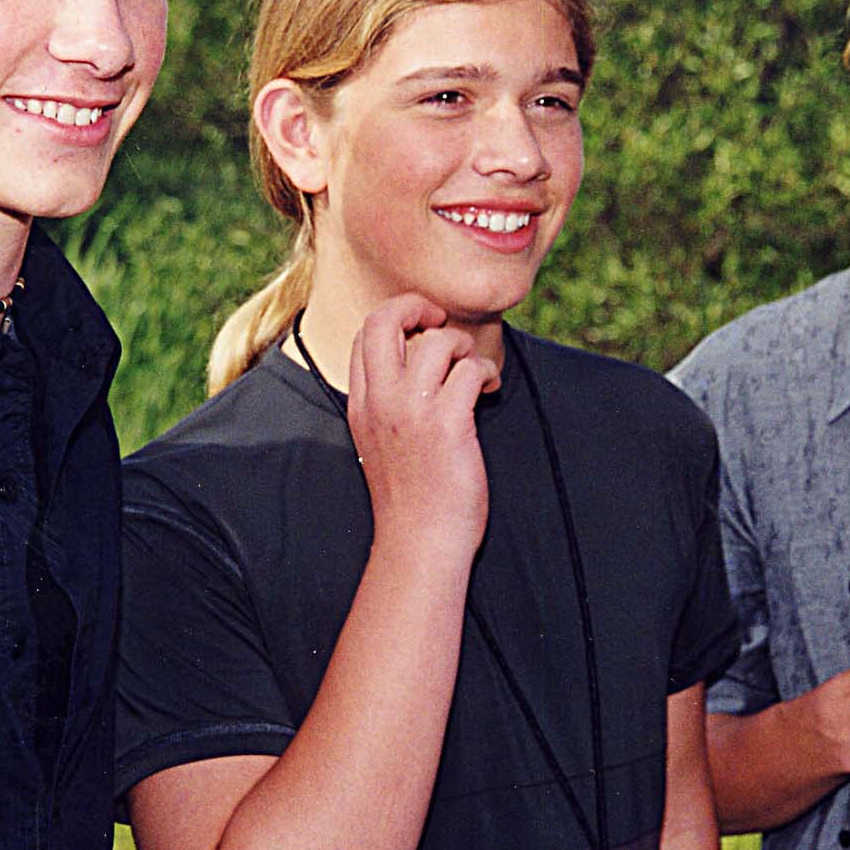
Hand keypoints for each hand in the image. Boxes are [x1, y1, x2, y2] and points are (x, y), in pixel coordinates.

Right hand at [345, 294, 498, 555]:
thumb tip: (420, 370)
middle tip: (440, 324)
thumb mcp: (379, 444)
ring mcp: (412, 413)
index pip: (364, 335)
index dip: (396, 319)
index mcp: (361, 405)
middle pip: (383, 320)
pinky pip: (470, 370)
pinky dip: (487, 372)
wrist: (419, 543)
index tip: (422, 330)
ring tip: (472, 372)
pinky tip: (489, 390)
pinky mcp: (448, 426)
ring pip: (437, 341)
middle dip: (417, 306)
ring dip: (463, 347)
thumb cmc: (409, 499)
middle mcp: (380, 402)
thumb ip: (388, 406)